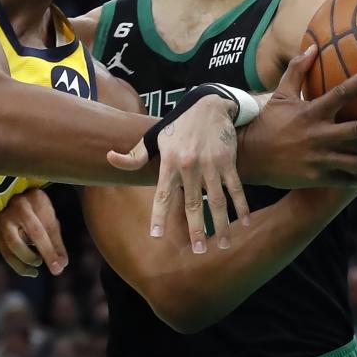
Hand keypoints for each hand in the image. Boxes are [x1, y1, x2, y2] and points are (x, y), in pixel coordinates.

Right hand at [0, 188, 66, 276]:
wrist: (10, 203)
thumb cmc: (36, 214)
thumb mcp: (48, 221)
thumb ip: (55, 242)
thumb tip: (61, 265)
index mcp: (36, 198)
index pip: (49, 225)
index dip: (55, 247)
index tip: (62, 265)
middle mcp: (19, 205)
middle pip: (34, 232)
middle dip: (46, 252)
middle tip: (55, 269)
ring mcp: (3, 217)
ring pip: (15, 244)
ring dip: (29, 259)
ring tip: (39, 263)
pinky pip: (6, 252)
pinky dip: (18, 265)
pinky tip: (29, 270)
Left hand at [107, 94, 245, 254]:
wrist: (208, 105)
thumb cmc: (179, 125)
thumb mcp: (154, 137)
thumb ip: (134, 155)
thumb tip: (110, 158)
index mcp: (170, 162)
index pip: (162, 194)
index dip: (159, 214)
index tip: (156, 235)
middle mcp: (190, 165)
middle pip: (193, 203)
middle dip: (196, 228)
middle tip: (198, 251)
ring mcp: (211, 164)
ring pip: (218, 200)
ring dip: (223, 224)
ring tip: (224, 245)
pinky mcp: (228, 161)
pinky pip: (236, 188)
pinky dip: (242, 205)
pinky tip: (246, 221)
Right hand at [238, 44, 356, 188]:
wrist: (249, 157)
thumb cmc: (267, 122)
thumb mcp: (280, 95)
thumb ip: (297, 70)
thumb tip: (312, 46)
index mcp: (311, 113)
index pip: (339, 93)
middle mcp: (318, 135)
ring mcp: (319, 158)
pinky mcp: (316, 177)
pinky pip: (345, 179)